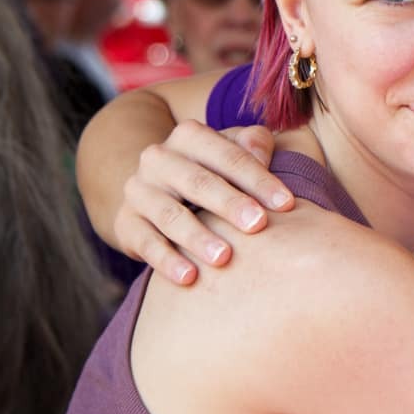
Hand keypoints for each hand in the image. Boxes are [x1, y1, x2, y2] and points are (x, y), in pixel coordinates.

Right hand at [112, 121, 289, 283]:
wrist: (154, 194)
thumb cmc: (212, 173)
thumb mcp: (232, 152)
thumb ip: (253, 145)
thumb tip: (263, 155)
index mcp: (188, 136)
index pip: (228, 155)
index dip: (259, 179)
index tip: (287, 204)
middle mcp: (158, 158)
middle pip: (197, 181)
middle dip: (229, 203)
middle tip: (258, 225)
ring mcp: (139, 191)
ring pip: (170, 215)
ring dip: (197, 237)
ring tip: (224, 258)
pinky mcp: (126, 223)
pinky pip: (145, 242)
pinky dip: (166, 261)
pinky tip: (189, 277)